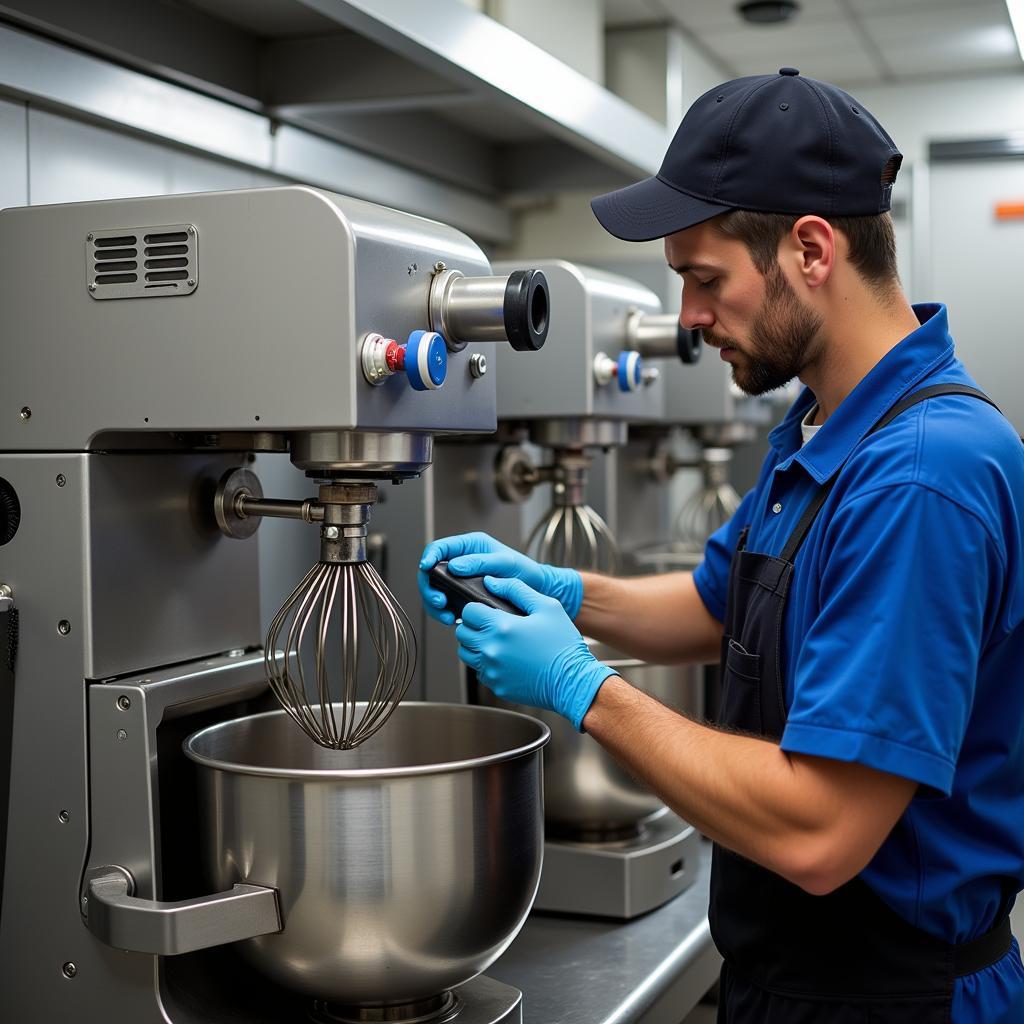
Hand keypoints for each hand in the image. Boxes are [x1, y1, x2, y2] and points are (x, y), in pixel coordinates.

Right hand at [418, 532, 582, 625]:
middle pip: (431, 572)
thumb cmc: (524, 572)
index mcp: (469, 546)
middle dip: (430, 588)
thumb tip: (454, 566)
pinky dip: (443, 612)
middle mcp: (461, 561)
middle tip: (440, 601)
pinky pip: (444, 603)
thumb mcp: (506, 563)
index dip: (428, 557)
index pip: (439, 547)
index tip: (426, 569)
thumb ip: (480, 562)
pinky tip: (452, 619)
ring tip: (446, 616)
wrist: (536, 591)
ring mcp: (460, 580)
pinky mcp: (462, 596)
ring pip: (434, 590)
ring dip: (434, 604)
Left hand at [455, 576, 615, 730]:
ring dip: (475, 645)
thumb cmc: (563, 644)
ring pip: (466, 654)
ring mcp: (492, 670)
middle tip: (491, 625)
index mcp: (502, 627)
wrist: (573, 682)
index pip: (468, 612)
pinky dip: (487, 663)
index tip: (487, 610)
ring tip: (497, 641)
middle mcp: (491, 650)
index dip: (476, 608)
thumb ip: (516, 589)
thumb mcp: (547, 606)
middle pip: (462, 633)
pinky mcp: (496, 685)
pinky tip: (506, 659)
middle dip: (473, 626)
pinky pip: (480, 671)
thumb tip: (491, 582)